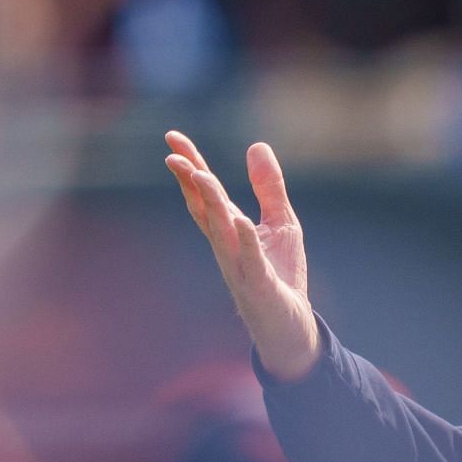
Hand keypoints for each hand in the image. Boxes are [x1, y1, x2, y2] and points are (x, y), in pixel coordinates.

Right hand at [164, 130, 320, 382]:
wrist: (289, 324)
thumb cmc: (281, 274)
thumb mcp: (280, 221)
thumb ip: (269, 187)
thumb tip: (257, 145)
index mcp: (230, 229)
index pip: (204, 193)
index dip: (190, 165)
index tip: (172, 137)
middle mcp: (227, 245)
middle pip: (203, 209)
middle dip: (189, 182)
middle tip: (172, 155)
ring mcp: (240, 266)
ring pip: (221, 232)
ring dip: (211, 204)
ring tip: (201, 175)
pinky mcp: (259, 285)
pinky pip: (250, 262)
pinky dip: (246, 242)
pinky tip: (242, 221)